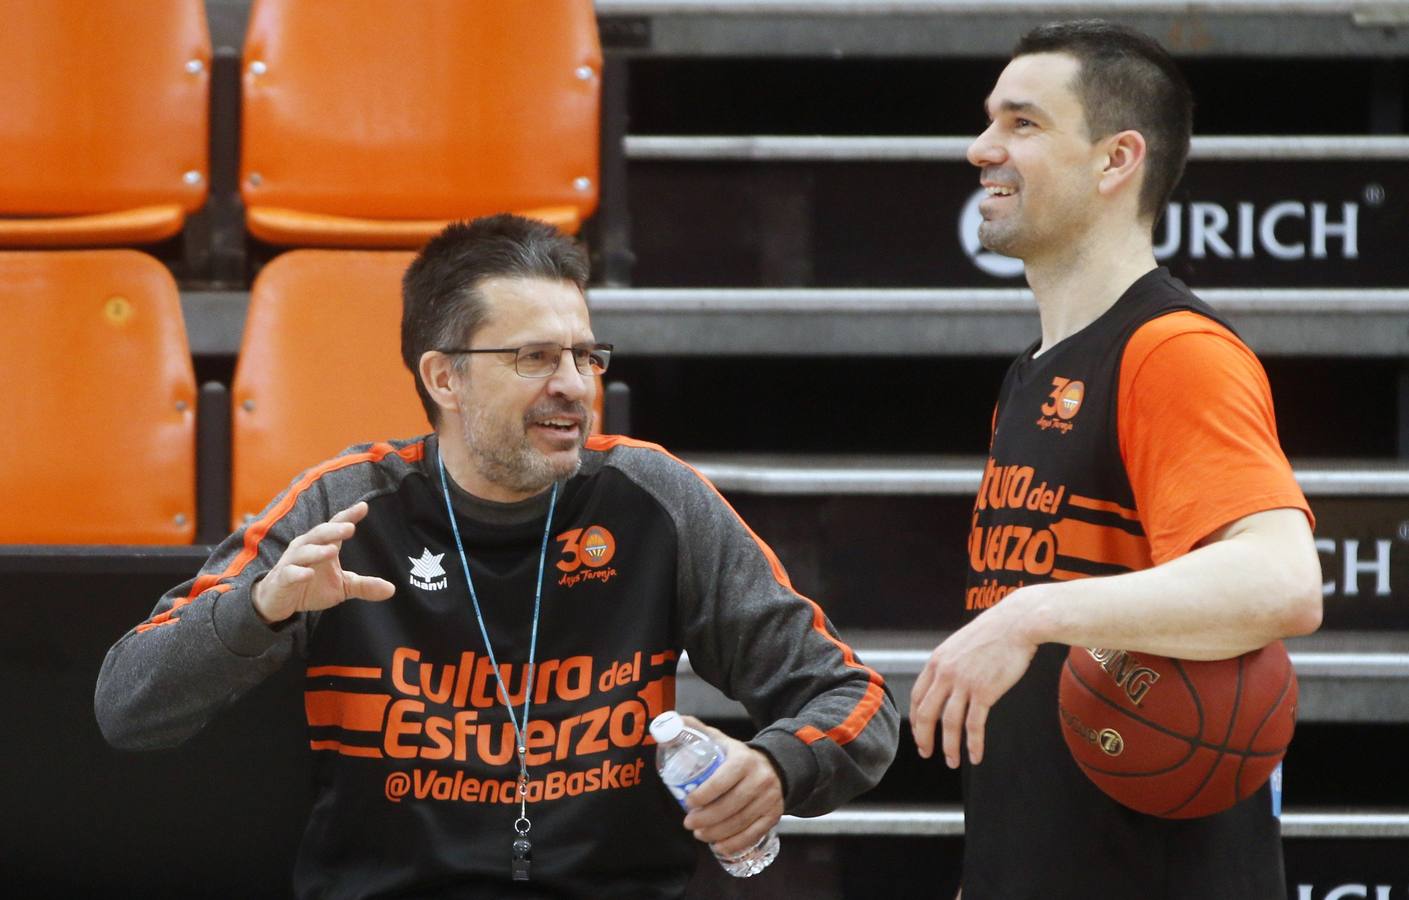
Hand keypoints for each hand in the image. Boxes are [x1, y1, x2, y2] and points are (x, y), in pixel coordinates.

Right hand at [252, 502, 395, 623]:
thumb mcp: (341, 587)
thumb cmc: (310, 586)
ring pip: (304, 552)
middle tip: (350, 527)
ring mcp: (292, 563)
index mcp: (321, 545)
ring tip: (332, 550)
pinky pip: (289, 573)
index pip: (336, 527)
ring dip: (317, 550)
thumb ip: (365, 586)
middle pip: (319, 534)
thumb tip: (392, 589)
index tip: (363, 507)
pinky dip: (298, 572)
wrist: (278, 602)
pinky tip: (307, 573)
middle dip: (333, 530)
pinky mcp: (282, 579)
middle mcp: (306, 548)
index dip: (348, 516)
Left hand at [678, 715, 784, 856]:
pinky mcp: (774, 814)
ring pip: (740, 822)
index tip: (687, 802)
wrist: (774, 766)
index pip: (722, 780)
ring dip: (716, 833)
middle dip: (706, 819)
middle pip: (730, 805)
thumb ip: (697, 730)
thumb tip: (672, 720)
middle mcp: (760, 779)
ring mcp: (769, 798)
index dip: (703, 795)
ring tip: (699, 834)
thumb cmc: (738, 756)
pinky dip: (735, 843)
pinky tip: (719, 846)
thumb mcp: (720, 740)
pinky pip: (754, 833)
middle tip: (688, 823)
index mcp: (743, 760)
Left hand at [909, 595, 1037, 767]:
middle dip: (924, 737)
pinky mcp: (985, 691)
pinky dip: (973, 743)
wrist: (1017, 623)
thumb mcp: (960, 644)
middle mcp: (945, 673)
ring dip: (949, 747)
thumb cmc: (993, 632)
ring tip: (952, 762)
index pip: (917, 696)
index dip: (916, 718)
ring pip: (948, 723)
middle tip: (927, 753)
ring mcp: (964, 683)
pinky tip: (975, 756)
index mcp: (937, 661)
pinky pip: (974, 725)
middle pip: (926, 713)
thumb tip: (946, 681)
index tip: (919, 732)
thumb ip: (949, 663)